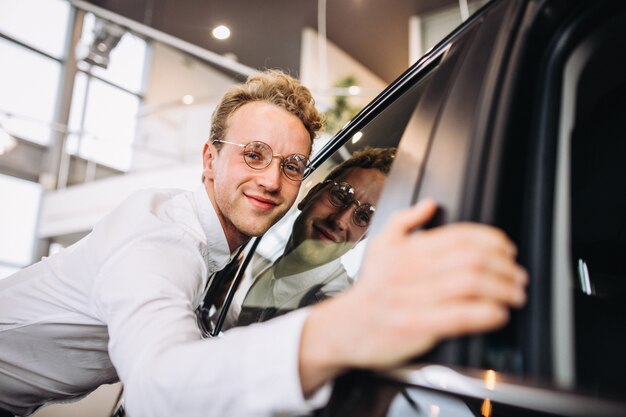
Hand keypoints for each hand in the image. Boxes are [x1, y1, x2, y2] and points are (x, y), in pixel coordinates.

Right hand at [299, 199, 527, 393]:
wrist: (345, 328)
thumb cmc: (370, 291)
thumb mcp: (380, 246)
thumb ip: (405, 221)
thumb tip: (430, 204)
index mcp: (409, 250)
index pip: (460, 235)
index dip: (492, 240)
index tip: (507, 249)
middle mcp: (413, 270)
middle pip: (472, 258)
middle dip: (505, 266)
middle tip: (518, 275)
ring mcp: (415, 298)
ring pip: (471, 284)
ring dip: (503, 289)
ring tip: (515, 294)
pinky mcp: (418, 325)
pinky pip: (461, 316)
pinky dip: (487, 314)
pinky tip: (498, 314)